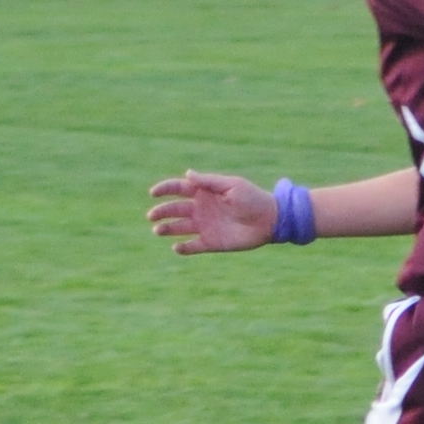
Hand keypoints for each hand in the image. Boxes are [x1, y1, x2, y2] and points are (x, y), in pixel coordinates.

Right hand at [149, 171, 277, 254]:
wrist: (271, 220)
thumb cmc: (253, 199)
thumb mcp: (232, 186)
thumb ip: (209, 182)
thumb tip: (187, 174)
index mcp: (204, 193)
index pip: (178, 189)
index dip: (164, 189)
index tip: (153, 193)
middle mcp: (201, 209)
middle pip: (174, 209)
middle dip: (161, 212)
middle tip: (152, 216)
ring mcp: (205, 226)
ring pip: (179, 228)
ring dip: (167, 229)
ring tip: (158, 230)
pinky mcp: (212, 242)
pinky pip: (193, 246)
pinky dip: (183, 248)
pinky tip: (177, 248)